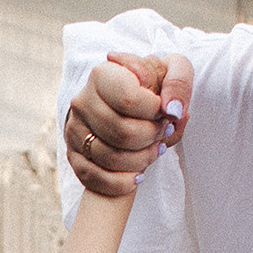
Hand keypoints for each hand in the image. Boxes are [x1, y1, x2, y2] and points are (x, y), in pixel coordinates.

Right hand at [64, 51, 191, 196]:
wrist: (135, 104)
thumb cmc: (154, 87)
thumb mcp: (173, 70)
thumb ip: (178, 82)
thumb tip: (173, 110)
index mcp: (102, 74)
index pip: (128, 100)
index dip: (155, 113)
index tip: (166, 112)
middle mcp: (82, 101)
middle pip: (122, 133)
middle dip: (152, 138)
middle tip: (164, 132)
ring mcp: (74, 130)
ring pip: (110, 158)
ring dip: (142, 160)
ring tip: (155, 150)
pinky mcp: (74, 155)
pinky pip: (93, 178)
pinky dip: (122, 182)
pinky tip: (138, 175)